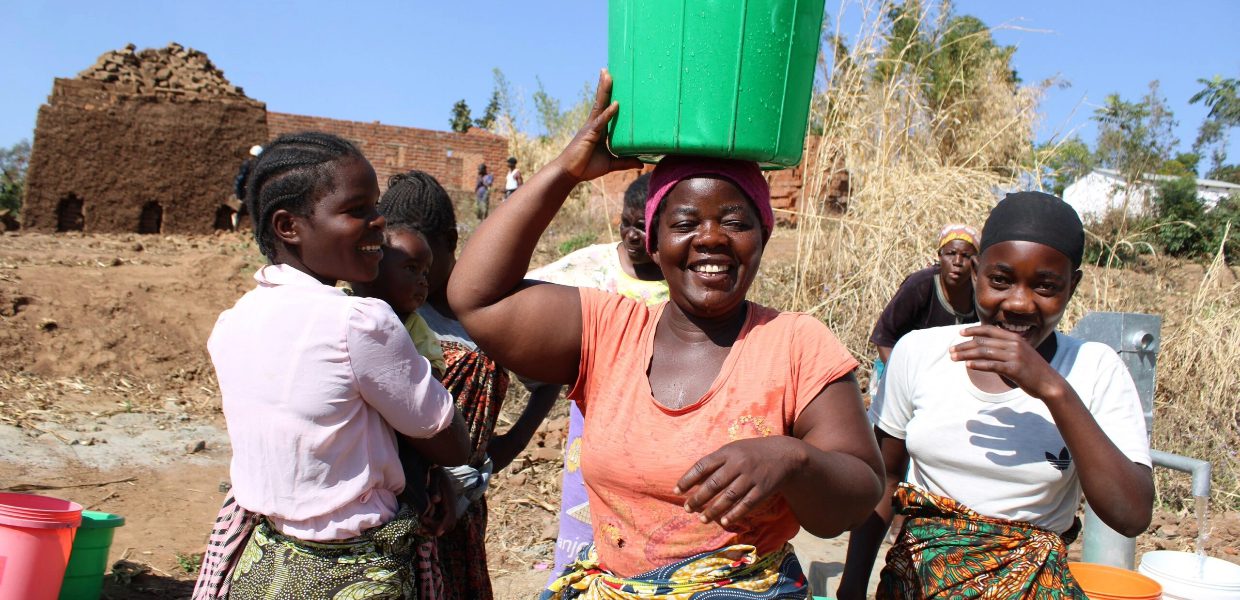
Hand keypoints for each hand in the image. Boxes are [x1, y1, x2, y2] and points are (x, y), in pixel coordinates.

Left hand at [420, 467, 459, 535]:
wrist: (436, 466)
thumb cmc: (434, 471)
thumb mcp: (434, 477)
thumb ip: (434, 488)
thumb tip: (436, 500)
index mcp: (450, 499)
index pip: (450, 518)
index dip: (441, 525)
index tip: (429, 527)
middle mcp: (451, 506)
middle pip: (449, 525)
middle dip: (436, 529)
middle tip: (421, 528)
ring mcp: (447, 508)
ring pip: (445, 525)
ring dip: (433, 529)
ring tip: (419, 529)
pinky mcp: (442, 508)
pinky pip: (440, 521)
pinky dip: (432, 525)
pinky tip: (421, 524)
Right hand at [553, 69, 641, 182]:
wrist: (569, 173)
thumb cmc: (586, 167)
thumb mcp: (610, 163)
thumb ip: (625, 161)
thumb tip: (641, 163)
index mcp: (599, 129)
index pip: (605, 107)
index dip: (608, 95)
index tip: (613, 81)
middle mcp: (594, 124)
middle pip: (601, 101)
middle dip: (605, 86)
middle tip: (608, 70)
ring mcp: (591, 128)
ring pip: (599, 106)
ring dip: (604, 90)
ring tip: (607, 75)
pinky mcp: (589, 135)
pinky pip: (600, 122)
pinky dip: (608, 113)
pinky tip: (615, 104)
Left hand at [674, 437, 802, 527]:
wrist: (785, 454)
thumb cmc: (752, 452)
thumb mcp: (733, 450)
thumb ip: (715, 462)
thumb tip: (693, 479)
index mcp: (728, 452)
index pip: (703, 466)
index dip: (688, 479)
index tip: (677, 491)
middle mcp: (738, 464)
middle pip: (714, 484)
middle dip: (698, 498)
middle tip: (687, 509)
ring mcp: (751, 477)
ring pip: (728, 496)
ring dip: (713, 510)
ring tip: (702, 519)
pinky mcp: (763, 489)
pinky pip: (746, 504)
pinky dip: (735, 514)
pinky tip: (724, 521)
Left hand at [949, 325, 1061, 398]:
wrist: (1050, 383)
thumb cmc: (1032, 370)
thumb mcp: (1020, 354)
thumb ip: (1004, 349)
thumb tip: (984, 349)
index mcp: (1015, 338)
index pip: (989, 330)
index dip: (973, 331)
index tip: (960, 333)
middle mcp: (1014, 344)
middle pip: (983, 342)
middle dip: (964, 345)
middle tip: (951, 350)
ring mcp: (1014, 356)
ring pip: (984, 352)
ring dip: (966, 354)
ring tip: (954, 358)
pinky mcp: (1014, 369)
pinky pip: (992, 365)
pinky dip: (978, 364)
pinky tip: (968, 365)